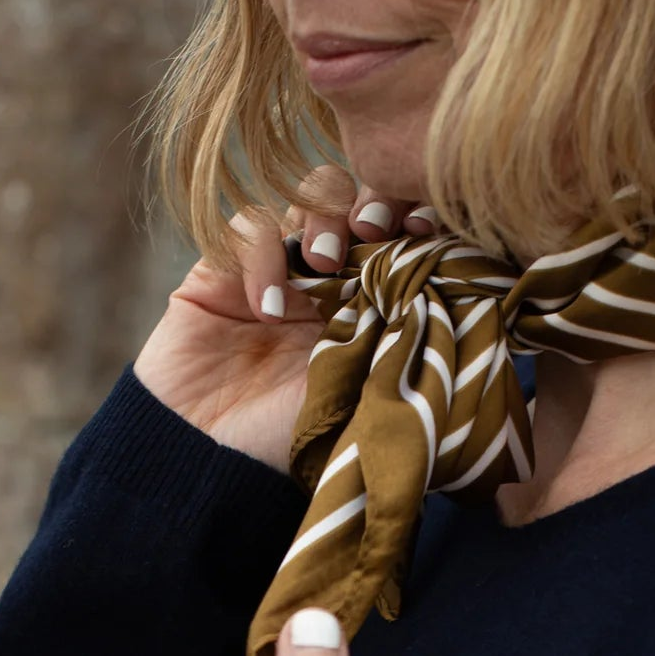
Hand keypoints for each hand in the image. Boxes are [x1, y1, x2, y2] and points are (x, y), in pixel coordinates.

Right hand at [134, 168, 439, 470]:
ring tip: (325, 263)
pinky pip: (249, 226)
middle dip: (375, 200)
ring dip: (325, 217)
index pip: (407, 231)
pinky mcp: (222, 267)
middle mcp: (334, 275)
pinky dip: (263, 254)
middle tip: (375, 231)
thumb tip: (443, 282)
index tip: (426, 231)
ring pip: (312, 194)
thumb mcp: (366, 386)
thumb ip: (399, 333)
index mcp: (376, 300)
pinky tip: (267, 308)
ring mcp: (280, 266)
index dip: (418, 217)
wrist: (211, 461)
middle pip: (365, 195)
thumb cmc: (296, 438)